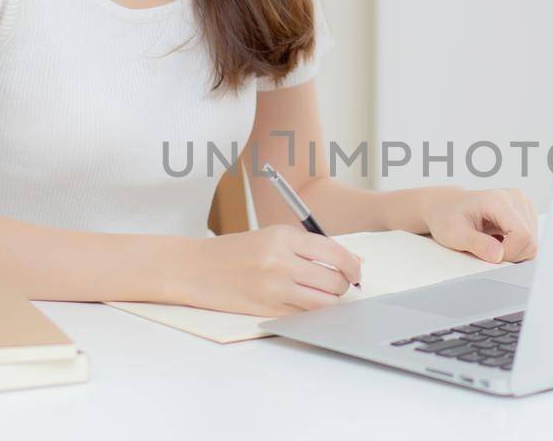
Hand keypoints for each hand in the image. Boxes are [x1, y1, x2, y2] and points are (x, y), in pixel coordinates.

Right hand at [174, 225, 362, 316]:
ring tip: (324, 296)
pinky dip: (311, 312)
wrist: (195, 269)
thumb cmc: (235, 252)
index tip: (357, 272)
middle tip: (340, 286)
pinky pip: (304, 315)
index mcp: (284, 237)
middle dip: (343, 286)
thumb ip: (308, 247)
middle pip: (334, 281)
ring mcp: (274, 287)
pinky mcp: (267, 309)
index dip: (352, 266)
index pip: (335, 253)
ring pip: (324, 303)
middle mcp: (280, 261)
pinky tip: (305, 304)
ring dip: (331, 302)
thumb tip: (350, 262)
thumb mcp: (271, 236)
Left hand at [422, 187, 539, 262]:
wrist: (446, 206)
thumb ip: (477, 244)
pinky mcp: (526, 213)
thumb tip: (498, 256)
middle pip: (530, 242)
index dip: (509, 254)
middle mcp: (516, 199)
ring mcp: (524, 205)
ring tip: (490, 244)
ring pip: (531, 244)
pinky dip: (514, 248)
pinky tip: (498, 240)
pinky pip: (529, 241)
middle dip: (510, 255)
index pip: (522, 235)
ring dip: (513, 252)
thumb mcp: (454, 234)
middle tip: (487, 252)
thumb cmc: (447, 217)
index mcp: (498, 200)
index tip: (490, 257)